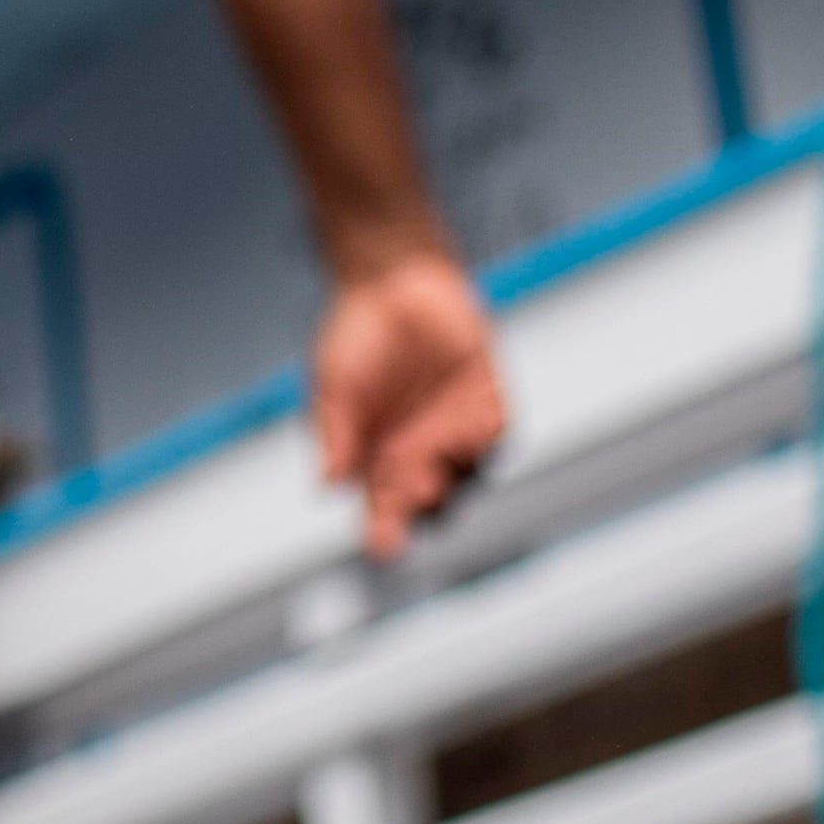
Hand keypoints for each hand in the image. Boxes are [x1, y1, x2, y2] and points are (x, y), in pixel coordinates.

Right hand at [310, 248, 505, 560]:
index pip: (382, 509)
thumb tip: (328, 483)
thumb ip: (335, 434)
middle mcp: (418, 453)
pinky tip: (468, 430)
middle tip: (414, 491)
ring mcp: (454, 430)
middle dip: (421, 503)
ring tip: (435, 462)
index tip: (381, 544)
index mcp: (376, 460)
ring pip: (466, 473)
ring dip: (454, 472)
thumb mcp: (333, 384)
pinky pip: (494, 432)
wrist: (395, 278)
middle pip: (429, 501)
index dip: (383, 530)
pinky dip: (483, 437)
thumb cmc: (357, 332)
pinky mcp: (486, 400)